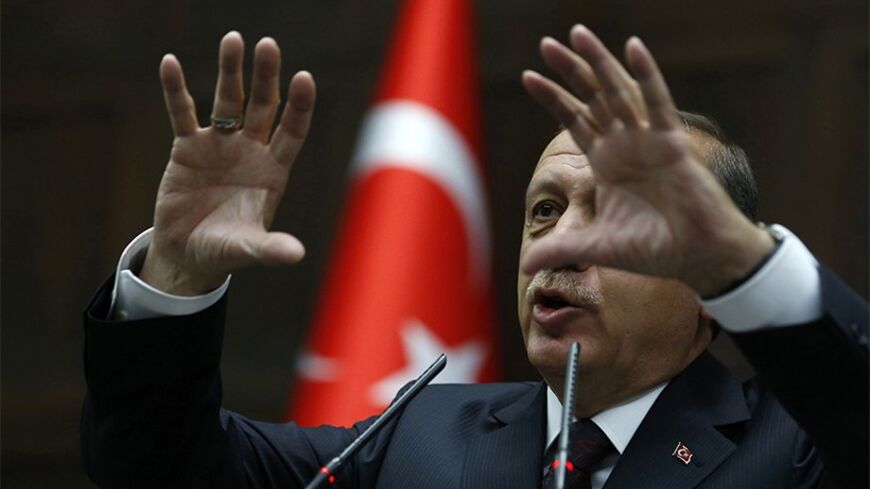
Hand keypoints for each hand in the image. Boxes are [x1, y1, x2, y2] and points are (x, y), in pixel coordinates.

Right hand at [139, 32, 315, 294]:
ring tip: (233, 39)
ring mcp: (220, 145)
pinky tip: (170, 62)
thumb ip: (268, 248)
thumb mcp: (246, 249)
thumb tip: (296, 255)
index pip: (292, 131)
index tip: (304, 77)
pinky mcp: (187, 148)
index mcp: (273, 171)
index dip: (299, 106)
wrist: (187, 254)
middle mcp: (251, 151)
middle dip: (266, 77)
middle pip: (263, 106)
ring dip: (230, 71)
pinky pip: (182, 113)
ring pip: (228, 101)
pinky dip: (176, 90)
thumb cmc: (224, 251)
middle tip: (267, 45)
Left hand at [520, 25, 772, 296]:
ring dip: (599, 63)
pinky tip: (633, 46)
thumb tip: (524, 265)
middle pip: (592, 98)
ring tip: (577, 34)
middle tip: (546, 43)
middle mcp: (625, 145)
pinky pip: (658, 103)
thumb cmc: (655, 248)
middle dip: (569, 71)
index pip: (574, 120)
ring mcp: (648, 140)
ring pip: (619, 92)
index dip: (553, 98)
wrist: (697, 258)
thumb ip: (561, 248)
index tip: (528, 76)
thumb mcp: (597, 247)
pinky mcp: (673, 143)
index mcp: (606, 162)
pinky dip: (647, 75)